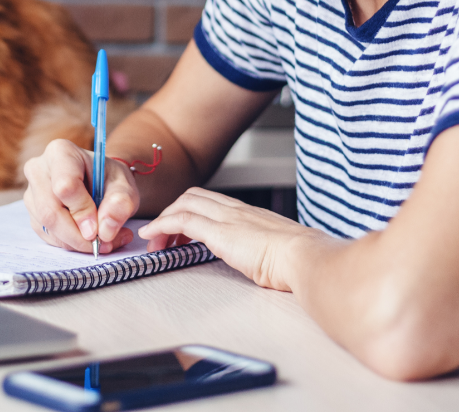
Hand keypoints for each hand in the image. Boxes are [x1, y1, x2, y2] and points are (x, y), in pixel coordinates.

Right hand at [23, 139, 138, 253]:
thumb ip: (120, 203)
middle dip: (78, 236)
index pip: (65, 186)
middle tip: (105, 244)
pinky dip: (70, 244)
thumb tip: (105, 230)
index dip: (82, 211)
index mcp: (60, 152)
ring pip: (47, 227)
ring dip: (77, 242)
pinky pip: (47, 236)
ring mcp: (31, 193)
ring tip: (106, 240)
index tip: (100, 229)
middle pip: (50, 211)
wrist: (100, 183)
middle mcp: (38, 170)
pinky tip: (89, 239)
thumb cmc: (110, 179)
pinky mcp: (33, 213)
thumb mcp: (125, 186)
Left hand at [139, 188, 321, 291]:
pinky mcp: (219, 232)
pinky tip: (153, 236)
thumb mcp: (278, 250)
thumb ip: (266, 250)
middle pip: (193, 196)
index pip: (212, 201)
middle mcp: (237, 210)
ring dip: (164, 220)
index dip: (191, 210)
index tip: (180, 231)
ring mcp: (228, 217)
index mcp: (250, 215)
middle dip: (173, 212)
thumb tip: (266, 262)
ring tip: (156, 241)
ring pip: (184, 203)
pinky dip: (162, 225)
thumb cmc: (299, 260)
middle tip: (163, 237)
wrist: (305, 257)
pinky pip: (182, 220)